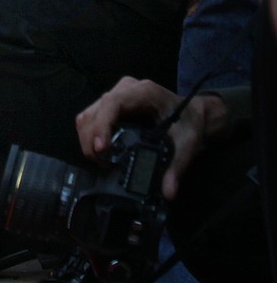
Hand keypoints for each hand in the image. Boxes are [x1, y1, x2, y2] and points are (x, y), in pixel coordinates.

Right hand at [75, 76, 225, 199]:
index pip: (113, 103)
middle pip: (95, 111)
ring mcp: (116, 95)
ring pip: (88, 114)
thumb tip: (168, 192)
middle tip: (103, 164)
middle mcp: (125, 89)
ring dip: (88, 139)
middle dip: (91, 139)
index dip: (102, 124)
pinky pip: (92, 117)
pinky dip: (91, 136)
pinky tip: (102, 153)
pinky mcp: (112, 105)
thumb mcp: (187, 145)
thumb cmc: (189, 124)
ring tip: (103, 161)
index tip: (100, 148)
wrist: (192, 114)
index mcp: (143, 92)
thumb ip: (177, 167)